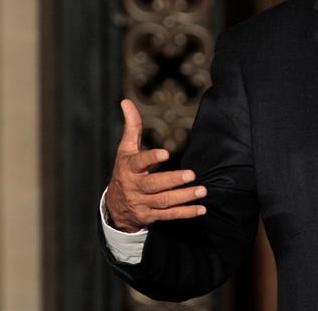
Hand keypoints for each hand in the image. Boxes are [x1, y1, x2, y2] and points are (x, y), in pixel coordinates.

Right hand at [105, 99, 206, 231]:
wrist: (114, 206)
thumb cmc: (125, 171)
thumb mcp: (125, 150)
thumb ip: (131, 127)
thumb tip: (125, 101)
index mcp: (129, 169)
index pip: (138, 162)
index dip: (151, 158)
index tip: (165, 153)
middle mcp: (135, 187)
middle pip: (154, 185)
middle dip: (173, 180)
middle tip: (192, 174)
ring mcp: (143, 203)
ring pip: (164, 201)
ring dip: (184, 197)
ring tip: (202, 190)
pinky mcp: (151, 216)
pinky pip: (169, 215)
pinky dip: (186, 213)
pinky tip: (201, 209)